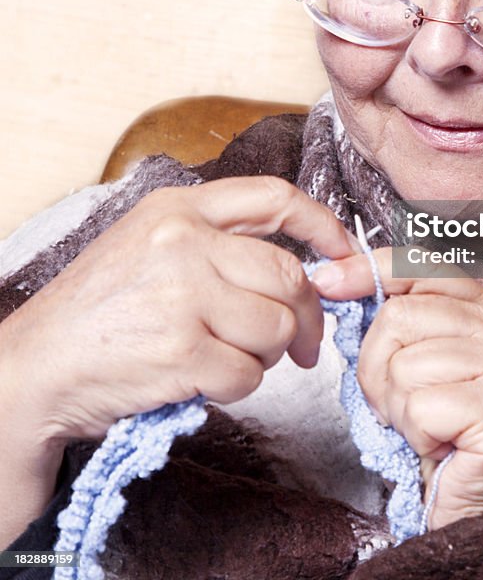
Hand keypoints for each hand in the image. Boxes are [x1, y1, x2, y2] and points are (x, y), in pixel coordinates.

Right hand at [0, 176, 358, 443]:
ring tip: (225, 358)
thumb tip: (304, 267)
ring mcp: (183, 295)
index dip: (323, 225)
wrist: (35, 369)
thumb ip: (216, 243)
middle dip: (306, 317)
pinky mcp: (182, 352)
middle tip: (303, 344)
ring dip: (265, 357)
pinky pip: (249, 375)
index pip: (275, 197)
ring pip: (276, 329)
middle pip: (288, 275)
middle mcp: (183, 242)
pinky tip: (202, 381)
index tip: (343, 253)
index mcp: (178, 208)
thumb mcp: (148, 245)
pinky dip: (236, 388)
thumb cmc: (98, 312)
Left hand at [311, 249, 482, 527]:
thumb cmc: (442, 430)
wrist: (479, 504)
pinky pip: (420, 407)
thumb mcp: (414, 359)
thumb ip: (391, 316)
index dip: (367, 271)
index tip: (326, 284)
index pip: (418, 265)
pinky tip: (439, 444)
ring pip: (404, 365)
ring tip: (426, 425)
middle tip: (400, 403)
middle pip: (398, 317)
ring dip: (397, 407)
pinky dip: (415, 434)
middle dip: (377, 368)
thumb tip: (329, 277)